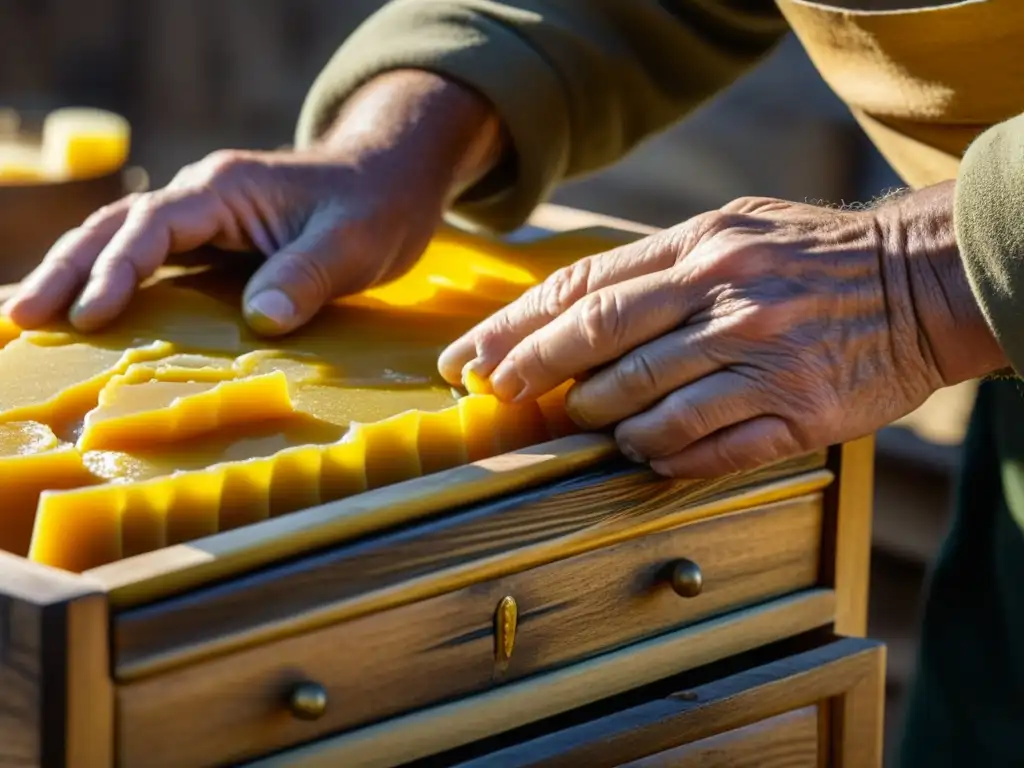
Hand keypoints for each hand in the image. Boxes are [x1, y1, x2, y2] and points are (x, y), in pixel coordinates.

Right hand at [4, 70, 504, 334]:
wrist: (390, 179)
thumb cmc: (377, 206)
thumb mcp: (355, 242)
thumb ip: (307, 275)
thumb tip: (260, 320)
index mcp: (226, 187)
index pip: (155, 226)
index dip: (119, 270)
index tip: (89, 314)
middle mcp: (204, 196)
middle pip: (117, 228)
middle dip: (68, 270)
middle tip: (22, 318)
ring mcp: (206, 217)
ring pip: (124, 241)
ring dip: (78, 275)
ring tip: (32, 317)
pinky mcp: (215, 240)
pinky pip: (152, 260)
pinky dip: (117, 283)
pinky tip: (91, 312)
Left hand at [439, 183, 1006, 477]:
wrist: (921, 282)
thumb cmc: (813, 257)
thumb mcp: (734, 228)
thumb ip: (658, 263)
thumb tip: (570, 308)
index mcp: (700, 247)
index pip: (584, 289)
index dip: (517, 328)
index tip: (471, 359)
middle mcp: (723, 297)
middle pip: (599, 342)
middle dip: (533, 375)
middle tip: (500, 396)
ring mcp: (760, 356)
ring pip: (646, 403)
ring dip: (601, 422)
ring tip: (590, 426)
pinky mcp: (797, 411)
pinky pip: (708, 446)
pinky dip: (665, 457)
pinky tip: (645, 455)